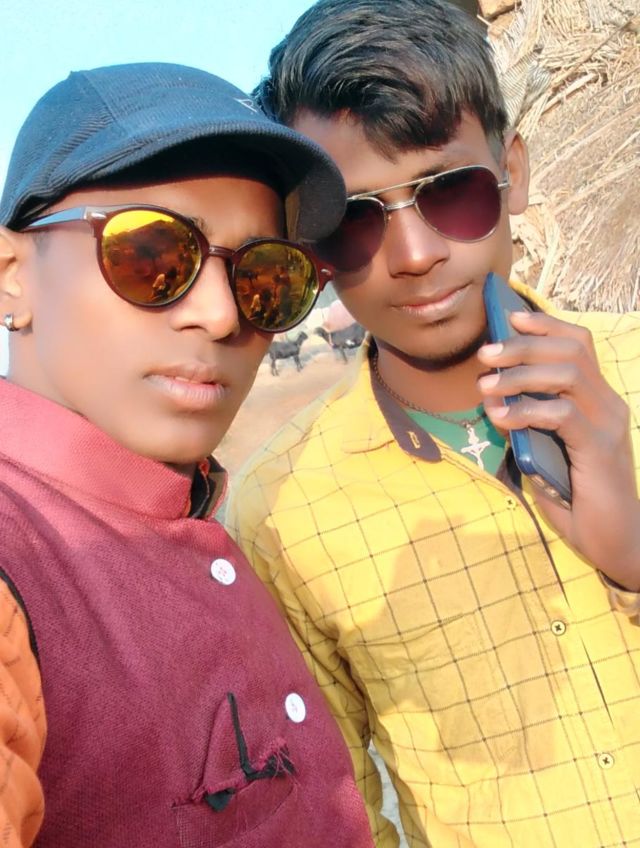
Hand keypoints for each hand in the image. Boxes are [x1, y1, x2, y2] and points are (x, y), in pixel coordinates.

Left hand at [477, 310, 639, 588]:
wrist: (616, 542)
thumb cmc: (578, 499)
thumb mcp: (545, 454)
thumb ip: (526, 425)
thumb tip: (493, 400)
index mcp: (599, 400)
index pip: (579, 345)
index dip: (545, 326)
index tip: (510, 317)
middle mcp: (608, 404)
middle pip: (571, 350)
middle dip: (524, 344)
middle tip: (486, 354)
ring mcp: (608, 424)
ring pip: (566, 375)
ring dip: (520, 374)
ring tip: (485, 385)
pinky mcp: (600, 448)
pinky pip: (562, 414)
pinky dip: (526, 410)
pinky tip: (500, 417)